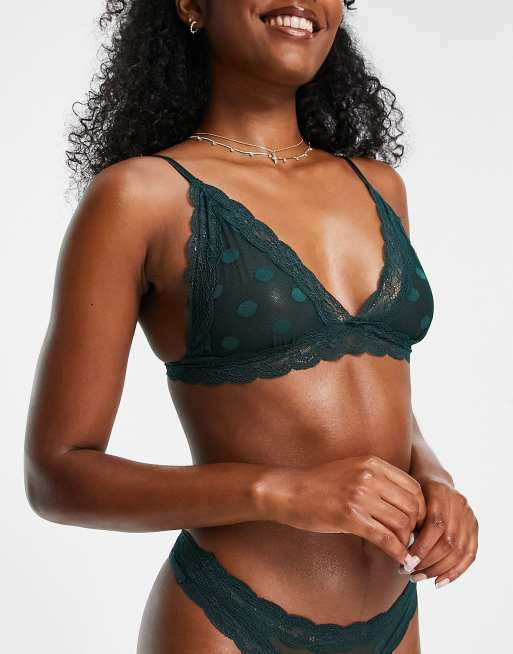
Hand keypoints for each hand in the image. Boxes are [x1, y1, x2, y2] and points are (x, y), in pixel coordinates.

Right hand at [258, 455, 426, 566]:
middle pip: (411, 506)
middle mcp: (369, 477)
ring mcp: (359, 497)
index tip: (416, 521)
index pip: (413, 486)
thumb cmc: (320, 483)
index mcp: (372, 463)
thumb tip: (405, 500)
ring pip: (401, 523)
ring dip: (406, 541)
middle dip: (416, 526)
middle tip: (411, 539)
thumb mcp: (352, 469)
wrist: (289, 491)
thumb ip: (377, 478)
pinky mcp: (350, 518)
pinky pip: (385, 538)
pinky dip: (396, 552)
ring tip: (403, 549)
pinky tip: (398, 559)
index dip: (420, 507)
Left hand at [401, 478, 478, 587]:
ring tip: (417, 577)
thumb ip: (404, 517)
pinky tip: (438, 582)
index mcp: (440, 492)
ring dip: (438, 570)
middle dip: (428, 562)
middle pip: (449, 540)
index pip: (436, 524)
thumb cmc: (410, 490)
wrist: (432, 476)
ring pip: (459, 550)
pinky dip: (455, 572)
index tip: (406, 560)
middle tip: (408, 573)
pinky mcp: (474, 526)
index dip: (422, 546)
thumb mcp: (403, 496)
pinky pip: (470, 555)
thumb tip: (396, 548)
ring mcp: (469, 515)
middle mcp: (459, 503)